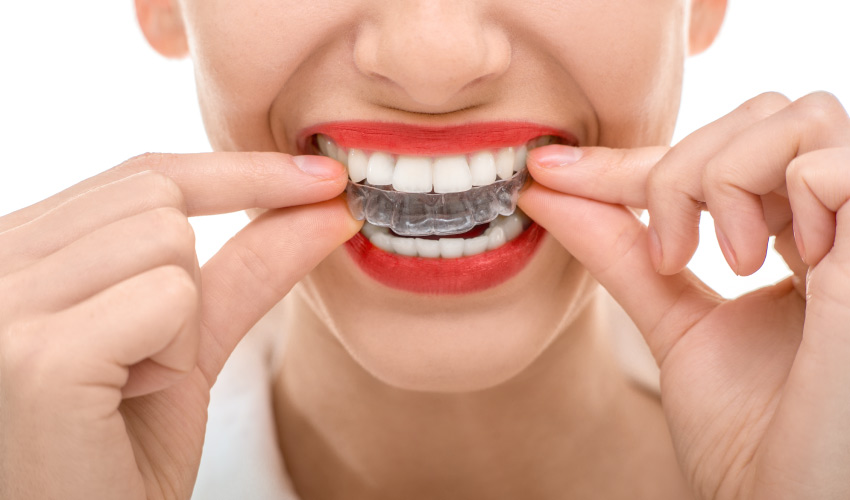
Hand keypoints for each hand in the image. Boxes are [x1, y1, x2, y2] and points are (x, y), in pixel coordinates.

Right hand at [0, 152, 359, 499]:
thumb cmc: (120, 453)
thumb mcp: (190, 344)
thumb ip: (248, 265)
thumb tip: (327, 202)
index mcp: (18, 250)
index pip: (145, 174)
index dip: (240, 172)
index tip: (324, 176)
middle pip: (160, 201)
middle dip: (187, 282)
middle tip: (140, 366)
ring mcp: (1, 304)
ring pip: (168, 241)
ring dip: (178, 328)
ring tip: (123, 388)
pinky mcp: (34, 356)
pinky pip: (168, 298)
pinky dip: (173, 356)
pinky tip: (120, 403)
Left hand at [520, 92, 849, 499]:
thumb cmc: (749, 436)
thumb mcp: (674, 325)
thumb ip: (623, 253)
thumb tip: (547, 191)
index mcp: (801, 239)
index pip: (716, 158)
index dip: (631, 159)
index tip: (546, 167)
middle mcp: (841, 226)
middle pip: (765, 116)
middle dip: (684, 167)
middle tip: (671, 250)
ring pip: (799, 118)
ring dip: (726, 178)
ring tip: (723, 262)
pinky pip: (838, 163)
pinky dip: (786, 193)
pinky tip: (770, 264)